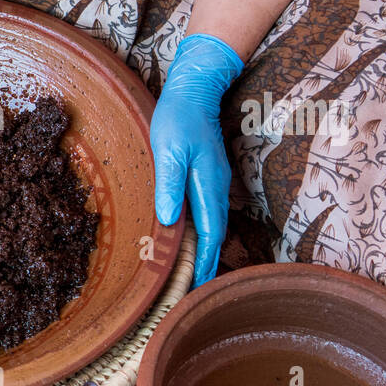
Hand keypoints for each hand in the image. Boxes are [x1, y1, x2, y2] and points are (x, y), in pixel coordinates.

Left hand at [151, 33, 243, 287]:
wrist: (194, 91)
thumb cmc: (178, 118)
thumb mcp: (169, 149)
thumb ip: (170, 183)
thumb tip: (169, 219)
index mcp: (209, 186)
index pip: (209, 234)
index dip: (203, 262)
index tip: (195, 287)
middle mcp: (217, 189)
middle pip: (215, 236)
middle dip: (206, 266)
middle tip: (193, 295)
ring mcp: (215, 184)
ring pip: (212, 227)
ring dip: (205, 253)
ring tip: (193, 279)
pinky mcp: (208, 180)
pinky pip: (207, 215)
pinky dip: (202, 235)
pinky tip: (191, 244)